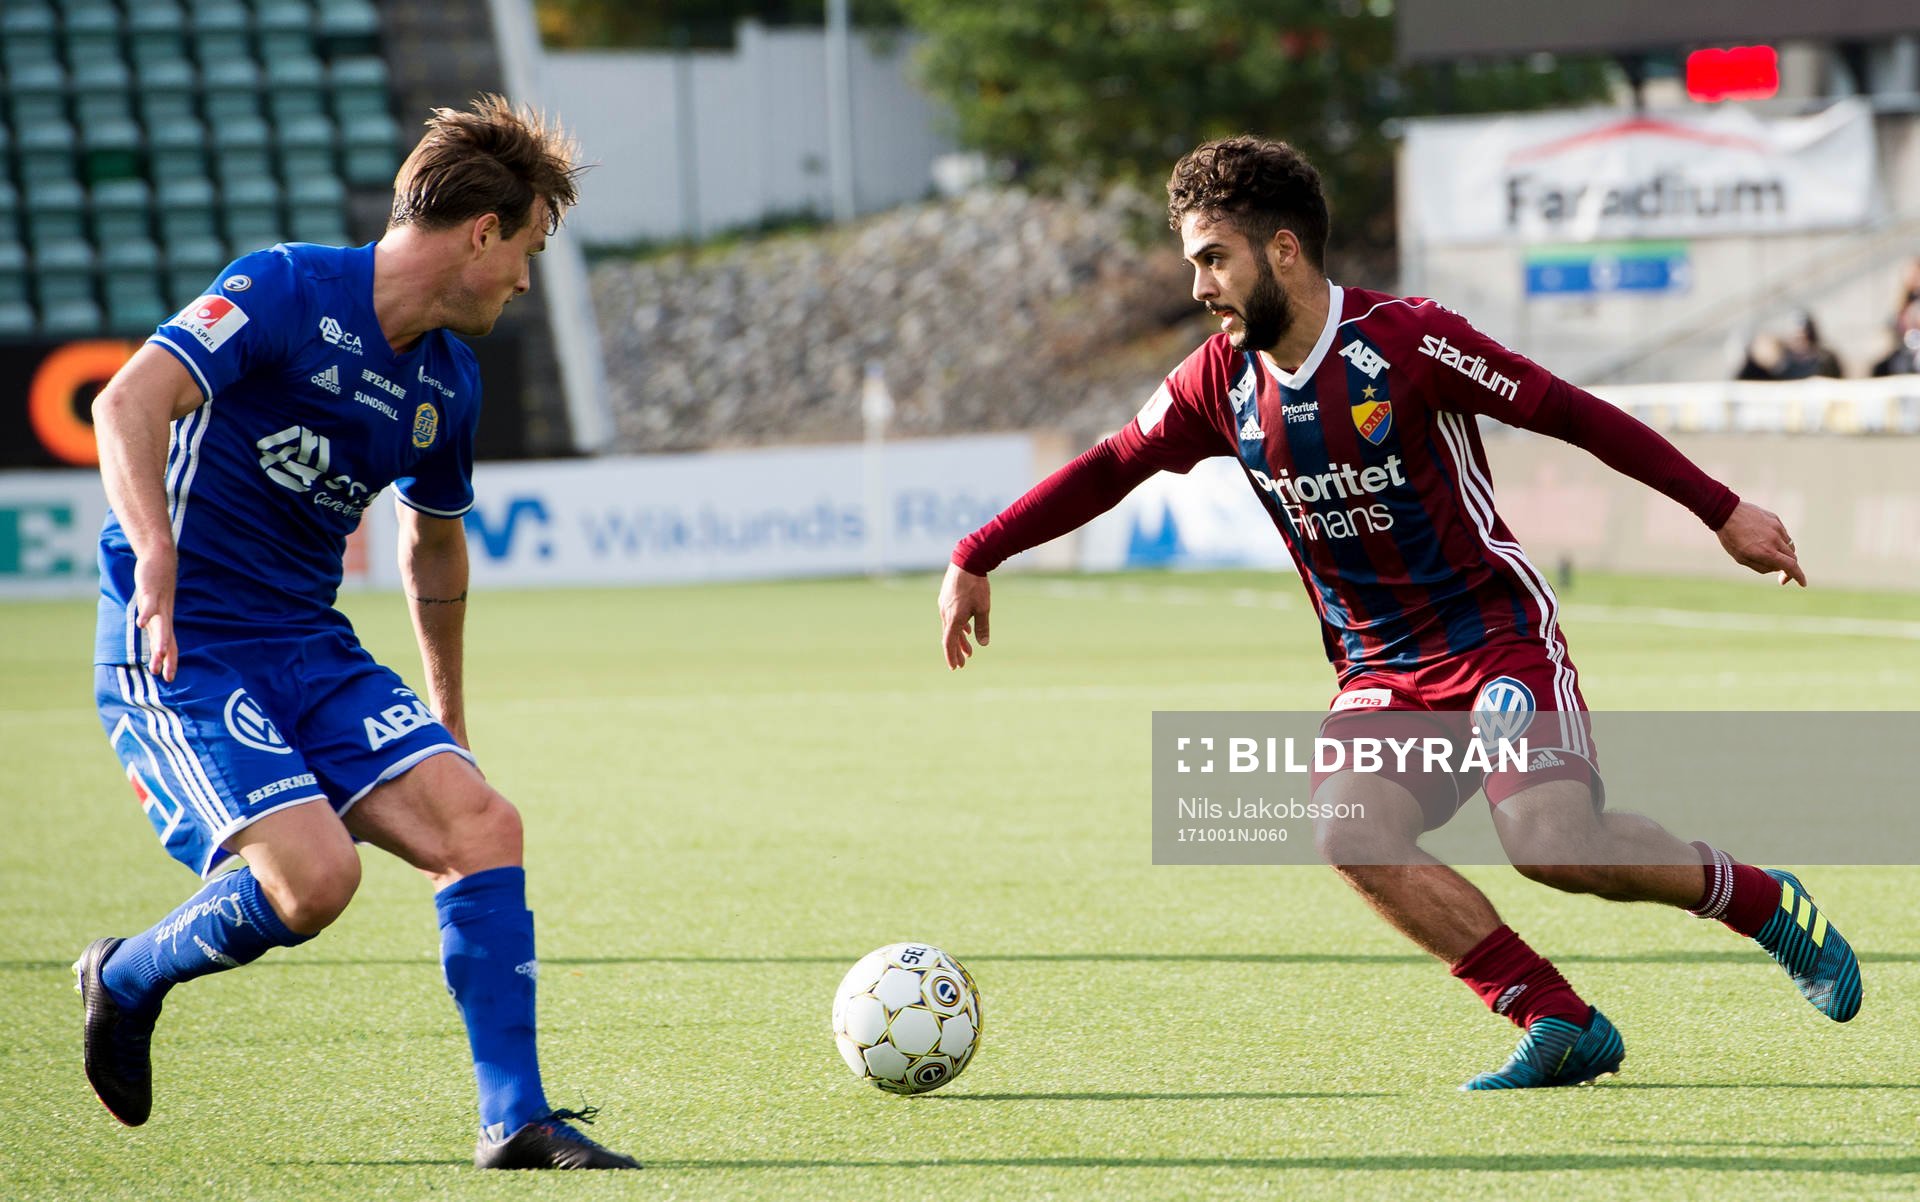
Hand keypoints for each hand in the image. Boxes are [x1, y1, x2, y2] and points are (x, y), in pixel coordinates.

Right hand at [132, 548, 180, 679]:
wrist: (160, 560)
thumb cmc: (157, 589)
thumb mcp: (157, 611)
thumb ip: (155, 627)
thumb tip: (155, 645)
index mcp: (164, 622)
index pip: (171, 645)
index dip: (171, 661)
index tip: (170, 679)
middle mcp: (164, 615)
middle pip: (166, 639)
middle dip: (166, 657)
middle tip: (165, 674)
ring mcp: (158, 603)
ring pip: (160, 624)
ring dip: (160, 639)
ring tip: (160, 653)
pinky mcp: (150, 590)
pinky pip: (148, 604)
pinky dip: (146, 613)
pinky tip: (141, 623)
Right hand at [938, 563, 990, 669]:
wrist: (967, 561)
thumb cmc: (977, 585)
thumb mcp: (983, 608)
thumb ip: (982, 627)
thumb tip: (983, 644)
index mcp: (953, 618)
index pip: (949, 643)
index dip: (951, 656)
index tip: (955, 667)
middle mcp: (945, 613)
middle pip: (949, 637)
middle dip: (956, 650)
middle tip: (963, 663)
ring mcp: (944, 605)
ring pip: (950, 626)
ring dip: (959, 639)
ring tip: (968, 649)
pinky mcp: (946, 598)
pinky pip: (950, 617)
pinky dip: (958, 626)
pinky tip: (967, 629)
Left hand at [1715, 500, 1805, 586]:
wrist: (1726, 512)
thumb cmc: (1731, 538)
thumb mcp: (1742, 558)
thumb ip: (1762, 566)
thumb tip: (1778, 568)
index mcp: (1767, 552)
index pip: (1791, 566)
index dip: (1799, 576)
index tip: (1803, 583)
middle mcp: (1775, 540)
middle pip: (1792, 557)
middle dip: (1789, 567)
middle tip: (1781, 573)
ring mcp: (1777, 528)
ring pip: (1789, 545)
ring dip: (1783, 553)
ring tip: (1767, 551)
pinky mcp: (1776, 519)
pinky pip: (1783, 534)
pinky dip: (1779, 540)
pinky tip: (1764, 538)